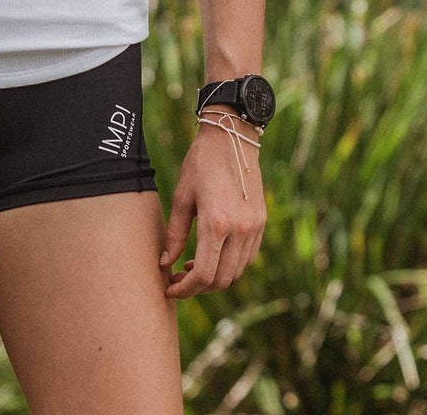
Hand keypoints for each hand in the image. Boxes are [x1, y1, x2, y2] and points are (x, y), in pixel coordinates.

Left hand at [160, 111, 265, 297]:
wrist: (231, 138)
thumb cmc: (200, 163)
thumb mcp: (181, 196)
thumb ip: (174, 233)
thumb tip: (165, 263)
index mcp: (217, 223)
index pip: (203, 274)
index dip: (186, 288)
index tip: (170, 287)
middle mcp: (240, 229)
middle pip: (221, 279)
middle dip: (198, 287)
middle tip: (179, 278)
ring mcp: (254, 227)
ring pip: (236, 272)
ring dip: (214, 277)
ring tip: (193, 265)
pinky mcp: (261, 223)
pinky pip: (247, 258)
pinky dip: (230, 264)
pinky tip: (213, 253)